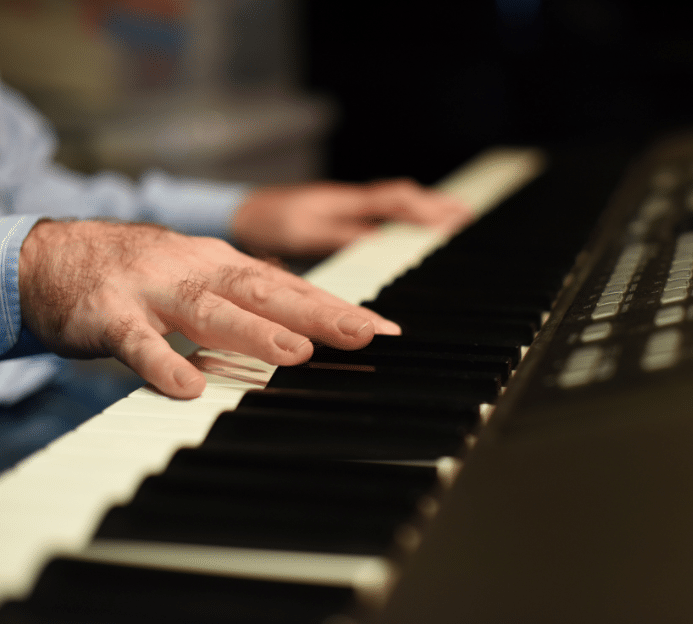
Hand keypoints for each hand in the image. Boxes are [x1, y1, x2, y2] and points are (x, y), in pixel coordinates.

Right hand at [19, 219, 400, 398]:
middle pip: (263, 291)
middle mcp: (196, 271)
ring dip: (253, 331)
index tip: (384, 330)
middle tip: (362, 335)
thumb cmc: (144, 274)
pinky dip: (163, 362)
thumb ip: (253, 301)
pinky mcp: (109, 316)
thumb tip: (314, 323)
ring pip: (208, 309)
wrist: (54, 255)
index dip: (338, 307)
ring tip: (295, 352)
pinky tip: (188, 386)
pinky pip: (137, 341)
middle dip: (316, 313)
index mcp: (223, 265)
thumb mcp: (204, 278)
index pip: (291, 287)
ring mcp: (153, 291)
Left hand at [231, 179, 472, 257]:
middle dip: (435, 207)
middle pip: (402, 200)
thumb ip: (345, 235)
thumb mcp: (305, 232)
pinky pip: (378, 217)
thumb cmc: (267, 221)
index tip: (456, 218)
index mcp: (346, 201)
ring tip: (452, 221)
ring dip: (422, 213)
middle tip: (467, 216)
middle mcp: (350, 201)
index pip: (398, 200)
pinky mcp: (337, 218)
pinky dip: (401, 221)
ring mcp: (344, 208)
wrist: (238, 213)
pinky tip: (409, 232)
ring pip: (392, 207)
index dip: (428, 209)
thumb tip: (383, 239)